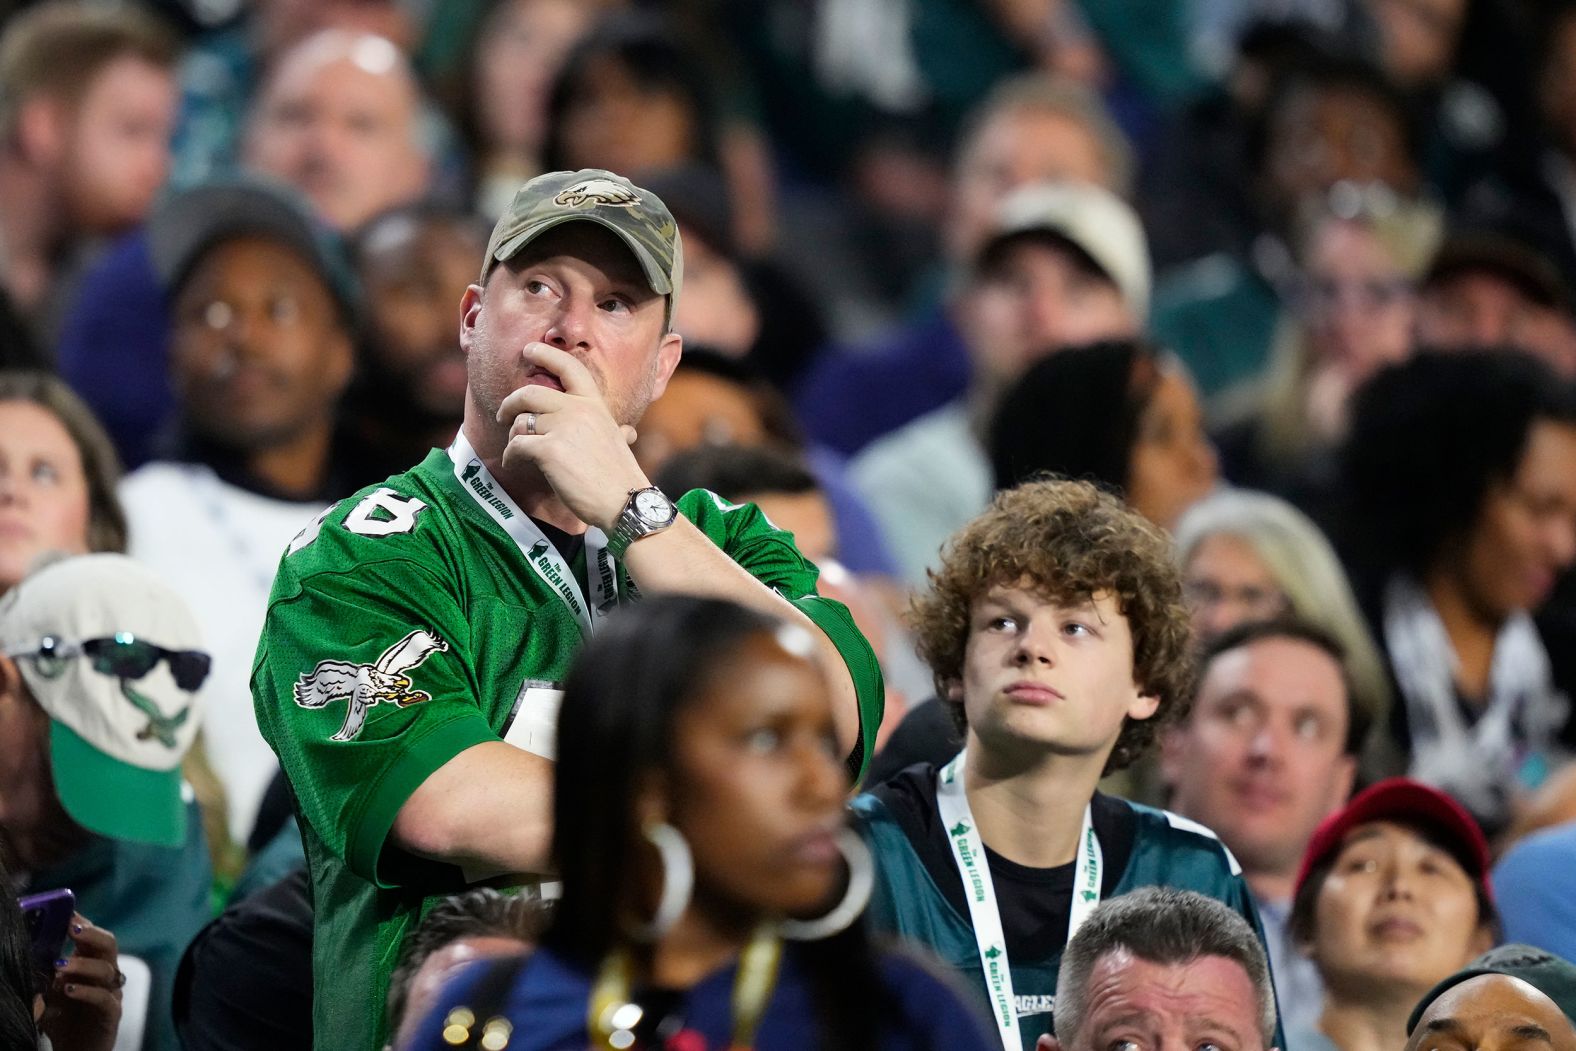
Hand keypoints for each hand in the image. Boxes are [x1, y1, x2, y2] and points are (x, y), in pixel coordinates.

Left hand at [42, 914, 121, 1050]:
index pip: (91, 935)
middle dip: (91, 934)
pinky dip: (87, 992)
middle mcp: (104, 973)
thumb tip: (29, 947)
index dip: (82, 922)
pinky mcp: (111, 1013)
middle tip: (72, 929)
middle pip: (108, 944)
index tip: (67, 912)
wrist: (75, 1048)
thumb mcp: (47, 990)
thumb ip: (44, 971)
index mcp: (90, 963)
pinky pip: (104, 998)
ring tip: (60, 966)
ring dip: (83, 965)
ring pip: (107, 969)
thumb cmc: (60, 1016)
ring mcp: (110, 992)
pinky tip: (68, 990)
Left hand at [495, 343, 646, 529]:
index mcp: (594, 404)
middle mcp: (578, 409)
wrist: (623, 500)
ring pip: (521, 422)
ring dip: (513, 436)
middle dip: (511, 402)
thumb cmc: (621, 476)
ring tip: (516, 451)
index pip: (569, 367)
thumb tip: (628, 432)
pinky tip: (513, 463)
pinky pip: (516, 445)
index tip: (529, 350)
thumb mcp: (619, 441)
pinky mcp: (549, 450)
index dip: (546, 354)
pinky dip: (510, 456)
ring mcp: (562, 428)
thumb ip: (616, 430)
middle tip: (504, 414)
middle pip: (530, 393)